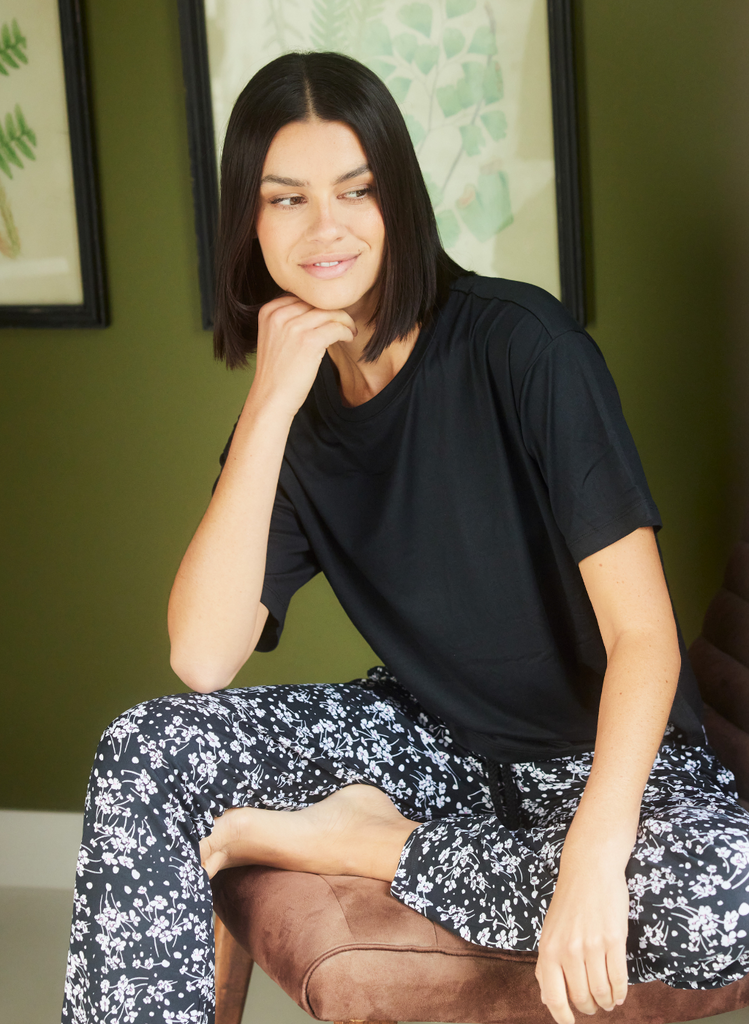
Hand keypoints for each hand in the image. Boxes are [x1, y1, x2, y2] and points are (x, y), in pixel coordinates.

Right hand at [251, 294, 356, 416]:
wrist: (271, 398)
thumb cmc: (277, 373)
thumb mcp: (274, 338)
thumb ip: (288, 320)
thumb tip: (318, 308)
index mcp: (269, 311)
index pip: (302, 297)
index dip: (320, 305)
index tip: (330, 316)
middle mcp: (279, 315)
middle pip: (317, 302)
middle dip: (334, 311)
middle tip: (346, 323)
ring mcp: (293, 327)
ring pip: (330, 313)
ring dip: (345, 321)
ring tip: (350, 331)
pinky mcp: (309, 341)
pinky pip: (337, 328)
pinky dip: (347, 332)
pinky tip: (349, 338)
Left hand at [536, 857, 629, 1023]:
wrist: (589, 868)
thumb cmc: (569, 901)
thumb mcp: (549, 931)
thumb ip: (548, 964)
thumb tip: (547, 999)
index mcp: (548, 949)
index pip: (553, 998)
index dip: (563, 1018)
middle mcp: (567, 950)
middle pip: (581, 998)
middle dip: (590, 1008)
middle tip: (595, 1006)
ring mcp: (591, 945)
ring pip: (601, 991)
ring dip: (607, 1002)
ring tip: (609, 1001)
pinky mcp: (613, 939)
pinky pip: (618, 978)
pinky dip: (620, 992)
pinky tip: (620, 993)